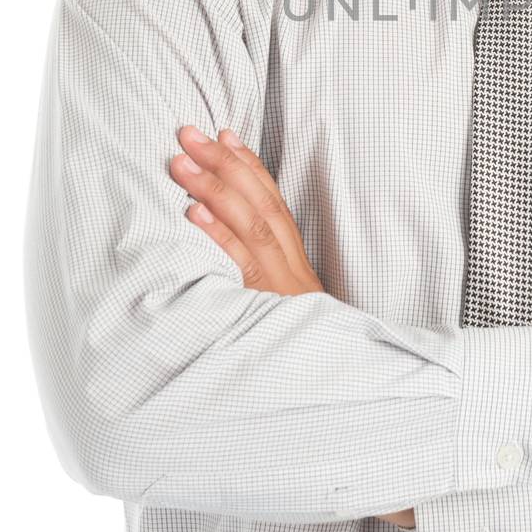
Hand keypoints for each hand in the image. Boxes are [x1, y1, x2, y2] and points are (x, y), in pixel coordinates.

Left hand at [167, 126, 416, 529]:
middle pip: (257, 204)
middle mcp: (291, 271)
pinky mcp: (270, 310)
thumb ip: (270, 292)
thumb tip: (233, 271)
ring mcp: (281, 289)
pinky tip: (192, 217)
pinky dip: (218, 238)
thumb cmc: (314, 363)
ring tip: (180, 162)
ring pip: (249, 226)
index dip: (248, 166)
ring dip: (213, 189)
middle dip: (221, 164)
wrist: (351, 399)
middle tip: (185, 132)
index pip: (272, 204)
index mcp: (297, 268)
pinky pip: (242, 268)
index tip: (223, 133)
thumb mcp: (293, 322)